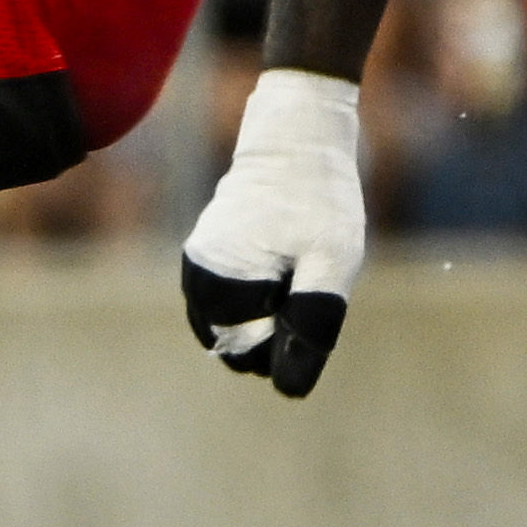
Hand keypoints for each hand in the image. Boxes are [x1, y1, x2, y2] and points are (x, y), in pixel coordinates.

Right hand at [177, 67, 366, 397]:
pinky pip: (224, 303)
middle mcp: (196, 278)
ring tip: (293, 268)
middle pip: (235, 343)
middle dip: (275, 327)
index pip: (251, 352)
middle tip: (304, 274)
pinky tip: (280, 269)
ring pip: (229, 325)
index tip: (311, 288)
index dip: (291, 335)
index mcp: (222, 282)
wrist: (294, 135)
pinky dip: (254, 300)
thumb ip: (309, 328)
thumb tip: (289, 391)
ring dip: (266, 313)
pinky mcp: (204, 258)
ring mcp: (196, 267)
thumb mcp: (331, 264)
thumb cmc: (319, 198)